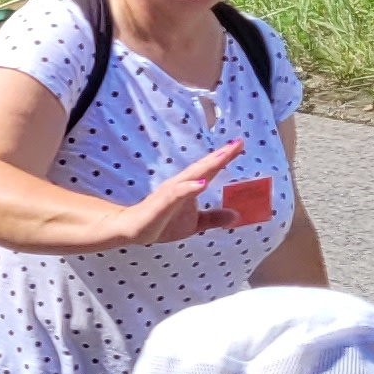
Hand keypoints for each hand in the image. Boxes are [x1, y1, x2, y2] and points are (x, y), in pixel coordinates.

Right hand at [111, 143, 243, 246]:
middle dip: (221, 155)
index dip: (225, 158)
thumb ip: (214, 218)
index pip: (210, 170)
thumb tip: (236, 214)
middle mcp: (180, 184)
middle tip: (238, 143)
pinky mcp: (161, 203)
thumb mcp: (194, 224)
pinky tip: (201, 184)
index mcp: (189, 187)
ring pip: (191, 175)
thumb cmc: (161, 223)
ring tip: (224, 156)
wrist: (133, 230)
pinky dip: (189, 188)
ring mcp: (170, 192)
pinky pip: (176, 194)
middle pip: (203, 167)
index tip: (241, 144)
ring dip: (207, 166)